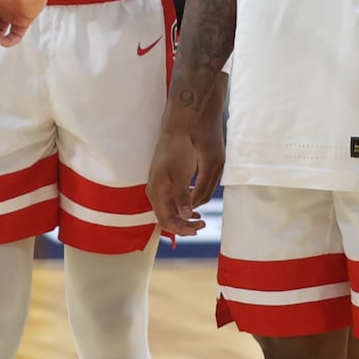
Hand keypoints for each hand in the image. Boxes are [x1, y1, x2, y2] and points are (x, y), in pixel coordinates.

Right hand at [146, 102, 225, 235]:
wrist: (177, 129)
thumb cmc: (178, 149)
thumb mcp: (181, 175)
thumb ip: (182, 196)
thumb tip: (185, 215)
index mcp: (156, 192)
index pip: (165, 220)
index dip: (181, 229)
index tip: (197, 229)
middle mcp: (155, 191)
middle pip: (167, 217)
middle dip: (184, 225)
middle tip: (202, 225)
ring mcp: (160, 186)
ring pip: (170, 209)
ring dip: (184, 217)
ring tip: (200, 219)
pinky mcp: (166, 180)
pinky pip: (173, 200)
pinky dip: (184, 206)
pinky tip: (195, 206)